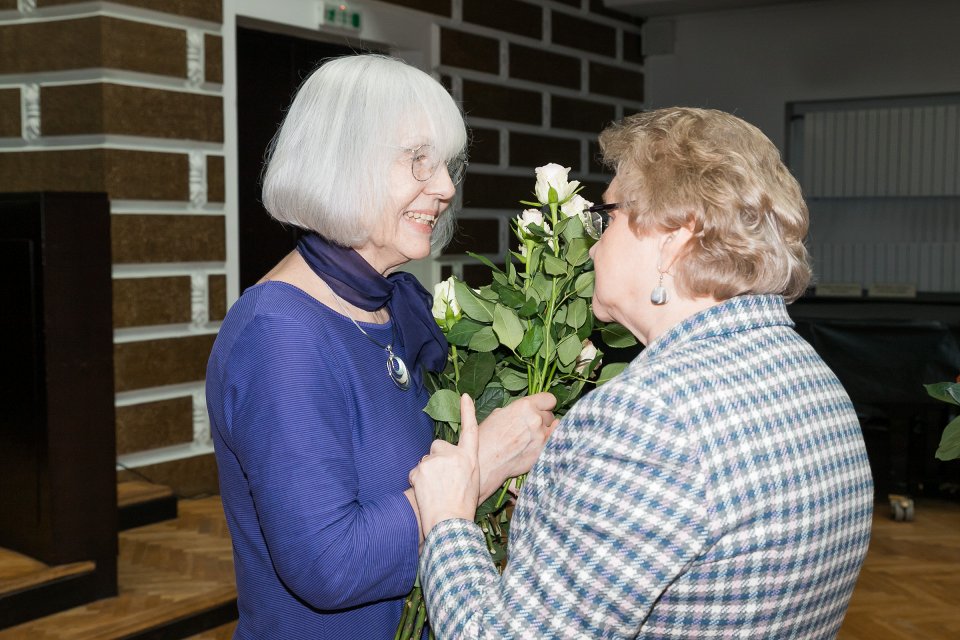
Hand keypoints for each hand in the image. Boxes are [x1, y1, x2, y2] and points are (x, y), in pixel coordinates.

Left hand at [409, 394, 480, 534]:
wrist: (450, 523)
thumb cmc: (463, 507)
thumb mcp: (473, 482)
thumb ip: (464, 465)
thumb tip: (454, 462)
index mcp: (470, 458)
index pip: (470, 430)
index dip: (467, 412)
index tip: (464, 396)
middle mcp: (454, 455)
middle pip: (438, 446)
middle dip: (436, 458)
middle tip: (441, 481)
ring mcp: (436, 460)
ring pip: (426, 460)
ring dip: (427, 472)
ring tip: (435, 491)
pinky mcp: (421, 467)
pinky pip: (415, 471)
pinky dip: (418, 481)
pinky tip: (426, 494)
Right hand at [477, 392, 555, 500]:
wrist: (485, 461)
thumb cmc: (486, 437)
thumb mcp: (498, 413)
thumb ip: (516, 409)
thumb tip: (525, 411)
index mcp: (524, 405)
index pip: (549, 399)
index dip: (544, 404)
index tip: (541, 409)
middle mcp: (536, 418)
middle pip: (550, 415)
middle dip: (542, 419)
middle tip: (531, 426)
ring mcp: (542, 436)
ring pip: (553, 429)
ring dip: (545, 431)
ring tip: (533, 437)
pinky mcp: (543, 451)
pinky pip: (555, 441)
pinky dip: (550, 441)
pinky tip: (541, 443)